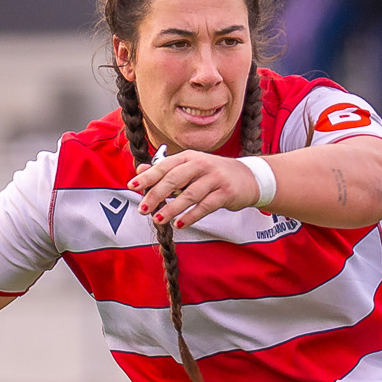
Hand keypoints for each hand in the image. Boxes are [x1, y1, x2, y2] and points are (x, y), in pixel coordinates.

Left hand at [129, 150, 263, 229]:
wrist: (248, 177)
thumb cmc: (213, 174)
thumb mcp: (189, 167)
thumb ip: (165, 169)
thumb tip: (140, 170)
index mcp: (188, 157)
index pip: (164, 166)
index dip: (148, 176)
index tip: (132, 186)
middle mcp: (201, 164)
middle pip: (174, 180)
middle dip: (156, 195)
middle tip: (142, 209)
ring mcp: (214, 178)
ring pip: (189, 194)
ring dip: (172, 208)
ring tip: (158, 220)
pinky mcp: (225, 193)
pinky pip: (205, 206)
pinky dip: (191, 216)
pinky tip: (180, 224)